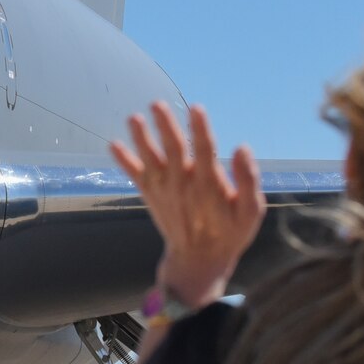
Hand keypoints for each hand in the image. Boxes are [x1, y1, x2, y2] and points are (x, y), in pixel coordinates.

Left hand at [110, 102, 265, 305]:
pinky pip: (135, 176)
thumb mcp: (251, 212)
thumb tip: (242, 147)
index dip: (200, 129)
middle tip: (157, 104)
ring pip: (150, 159)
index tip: (196, 108)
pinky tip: (112, 145)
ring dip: (140, 139)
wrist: (198, 260)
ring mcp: (164, 189)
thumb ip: (248, 180)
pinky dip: (124, 161)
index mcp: (209, 185)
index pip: (205, 150)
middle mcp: (183, 184)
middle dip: (165, 126)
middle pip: (173, 149)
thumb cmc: (229, 232)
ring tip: (133, 118)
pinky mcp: (151, 195)